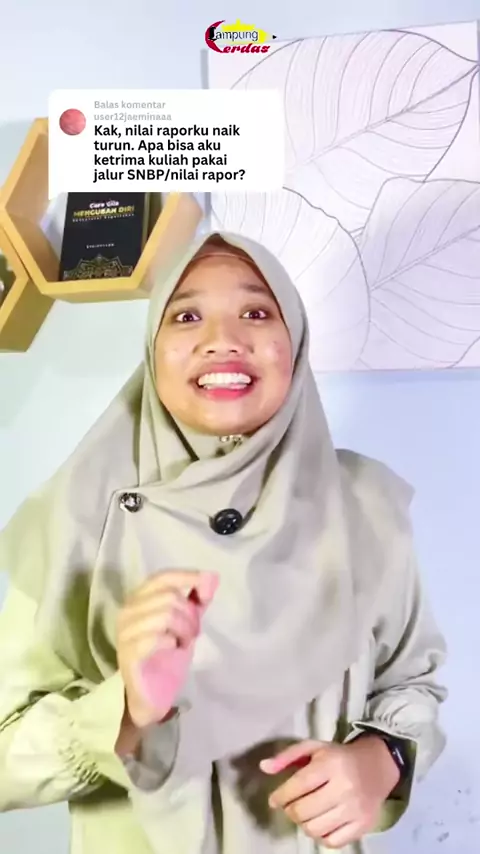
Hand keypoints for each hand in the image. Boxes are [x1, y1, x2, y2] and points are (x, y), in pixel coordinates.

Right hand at [117, 570, 217, 727]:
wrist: (151, 695)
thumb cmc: (166, 656)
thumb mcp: (186, 623)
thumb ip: (197, 600)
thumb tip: (212, 577)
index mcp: (139, 599)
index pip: (162, 577)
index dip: (187, 577)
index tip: (207, 588)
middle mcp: (127, 611)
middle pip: (168, 597)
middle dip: (190, 615)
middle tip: (193, 633)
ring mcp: (125, 632)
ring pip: (164, 615)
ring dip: (183, 630)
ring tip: (184, 643)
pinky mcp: (128, 653)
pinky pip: (155, 638)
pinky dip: (171, 641)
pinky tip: (173, 649)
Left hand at [260, 735, 400, 848]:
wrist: (377, 766)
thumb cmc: (338, 756)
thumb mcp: (313, 748)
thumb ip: (287, 756)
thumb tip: (263, 768)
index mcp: (330, 764)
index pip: (298, 785)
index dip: (280, 796)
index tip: (274, 800)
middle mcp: (344, 787)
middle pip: (304, 811)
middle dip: (290, 811)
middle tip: (290, 806)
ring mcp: (355, 809)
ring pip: (315, 829)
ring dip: (303, 824)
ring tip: (304, 814)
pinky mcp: (363, 825)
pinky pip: (333, 842)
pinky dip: (320, 836)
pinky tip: (319, 823)